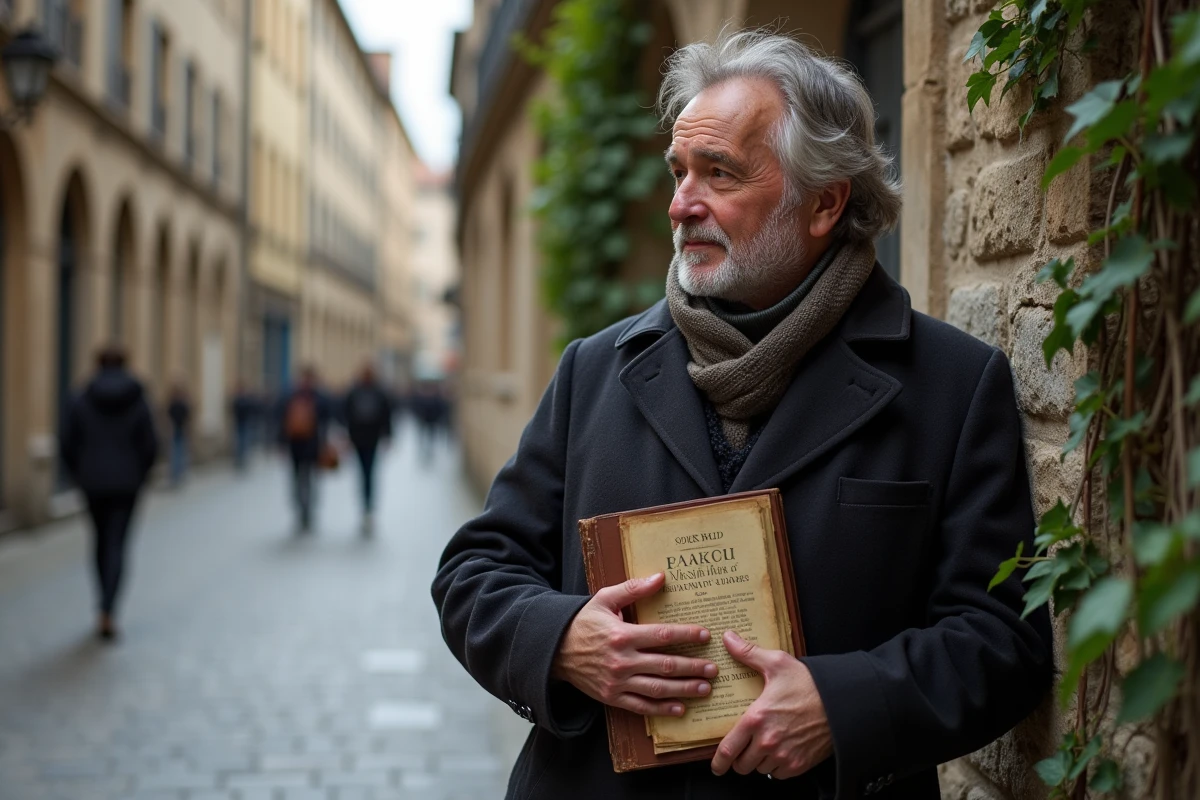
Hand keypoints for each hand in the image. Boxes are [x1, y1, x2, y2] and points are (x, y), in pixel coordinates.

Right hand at [552, 573, 717, 716]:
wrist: (554, 650)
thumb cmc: (582, 622)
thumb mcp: (604, 599)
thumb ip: (633, 589)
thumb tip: (660, 577)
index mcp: (622, 635)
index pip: (662, 636)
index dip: (686, 636)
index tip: (705, 635)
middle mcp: (622, 661)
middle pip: (666, 665)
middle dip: (693, 667)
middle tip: (714, 668)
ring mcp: (617, 682)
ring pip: (658, 688)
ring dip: (684, 689)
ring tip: (705, 688)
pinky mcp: (612, 697)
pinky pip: (641, 706)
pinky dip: (661, 709)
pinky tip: (680, 708)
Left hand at [711, 631, 831, 779]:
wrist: (842, 703)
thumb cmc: (809, 683)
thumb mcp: (777, 663)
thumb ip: (749, 653)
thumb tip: (728, 638)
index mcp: (756, 719)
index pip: (728, 750)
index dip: (718, 762)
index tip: (716, 765)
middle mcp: (768, 742)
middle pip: (742, 765)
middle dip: (738, 758)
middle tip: (742, 748)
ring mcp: (784, 756)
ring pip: (760, 769)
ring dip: (758, 760)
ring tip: (763, 744)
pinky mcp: (799, 765)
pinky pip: (778, 773)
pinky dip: (776, 766)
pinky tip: (779, 750)